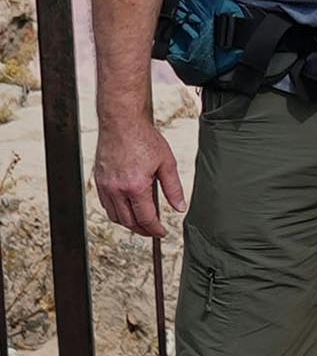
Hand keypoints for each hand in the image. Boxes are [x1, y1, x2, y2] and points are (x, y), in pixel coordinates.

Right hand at [94, 112, 184, 239]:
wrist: (121, 123)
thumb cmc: (144, 139)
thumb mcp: (166, 163)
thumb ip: (174, 188)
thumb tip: (180, 207)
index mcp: (135, 187)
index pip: (145, 218)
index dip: (155, 229)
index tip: (162, 232)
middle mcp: (116, 189)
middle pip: (128, 221)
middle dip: (142, 230)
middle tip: (153, 231)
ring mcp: (104, 186)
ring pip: (114, 215)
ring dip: (128, 223)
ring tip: (142, 222)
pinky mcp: (98, 180)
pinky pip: (105, 204)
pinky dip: (116, 211)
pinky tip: (127, 209)